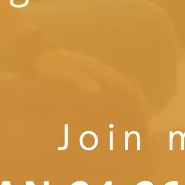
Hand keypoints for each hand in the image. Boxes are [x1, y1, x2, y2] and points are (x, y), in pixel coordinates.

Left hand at [32, 47, 151, 118]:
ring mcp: (94, 77)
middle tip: (147, 126)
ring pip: (117, 93)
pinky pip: (106, 95)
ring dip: (127, 107)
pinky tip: (114, 120)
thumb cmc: (50, 64)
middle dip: (137, 105)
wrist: (35, 57)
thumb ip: (78, 79)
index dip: (138, 99)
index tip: (149, 114)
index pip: (124, 84)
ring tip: (135, 127)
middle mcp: (99, 72)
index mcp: (97, 69)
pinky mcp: (86, 83)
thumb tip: (97, 89)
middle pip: (124, 89)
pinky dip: (114, 106)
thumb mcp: (62, 71)